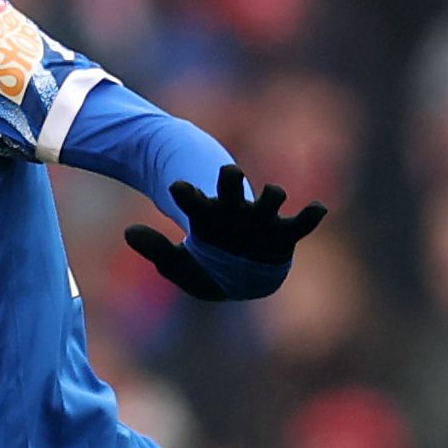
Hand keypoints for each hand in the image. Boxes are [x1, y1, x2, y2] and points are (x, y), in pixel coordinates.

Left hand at [125, 166, 327, 301]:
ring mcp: (261, 220)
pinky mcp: (284, 234)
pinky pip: (302, 224)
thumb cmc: (208, 266)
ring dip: (272, 195)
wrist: (239, 277)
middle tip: (228, 171)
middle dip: (231, 178)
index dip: (186, 192)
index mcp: (206, 216)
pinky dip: (311, 215)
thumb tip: (129, 231)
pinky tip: (318, 207)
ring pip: (270, 200)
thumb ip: (156, 249)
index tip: (177, 188)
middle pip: (232, 187)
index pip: (192, 198)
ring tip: (274, 193)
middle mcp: (235, 212)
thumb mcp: (178, 264)